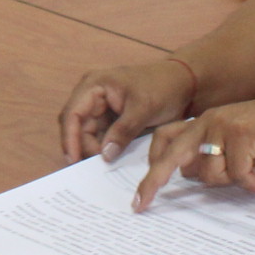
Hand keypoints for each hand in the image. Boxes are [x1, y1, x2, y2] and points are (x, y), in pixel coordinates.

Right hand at [60, 58, 198, 161]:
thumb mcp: (143, 108)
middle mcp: (92, 96)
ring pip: (87, 135)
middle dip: (82, 147)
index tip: (74, 161)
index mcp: (94, 85)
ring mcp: (101, 108)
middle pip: (77, 127)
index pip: (72, 114)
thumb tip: (104, 155)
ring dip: (93, 151)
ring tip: (100, 171)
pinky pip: (101, 137)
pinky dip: (104, 150)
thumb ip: (122, 131)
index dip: (69, 139)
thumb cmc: (163, 87)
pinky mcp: (111, 120)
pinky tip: (109, 164)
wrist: (184, 84)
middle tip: (94, 169)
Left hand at [134, 98, 254, 209]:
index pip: (164, 139)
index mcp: (201, 122)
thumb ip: (210, 155)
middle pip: (171, 155)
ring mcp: (224, 126)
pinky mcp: (243, 134)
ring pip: (210, 172)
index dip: (151, 165)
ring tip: (249, 174)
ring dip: (229, 181)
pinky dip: (250, 182)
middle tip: (141, 205)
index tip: (141, 193)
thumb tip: (188, 176)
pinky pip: (237, 173)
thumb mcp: (233, 141)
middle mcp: (207, 121)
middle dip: (153, 182)